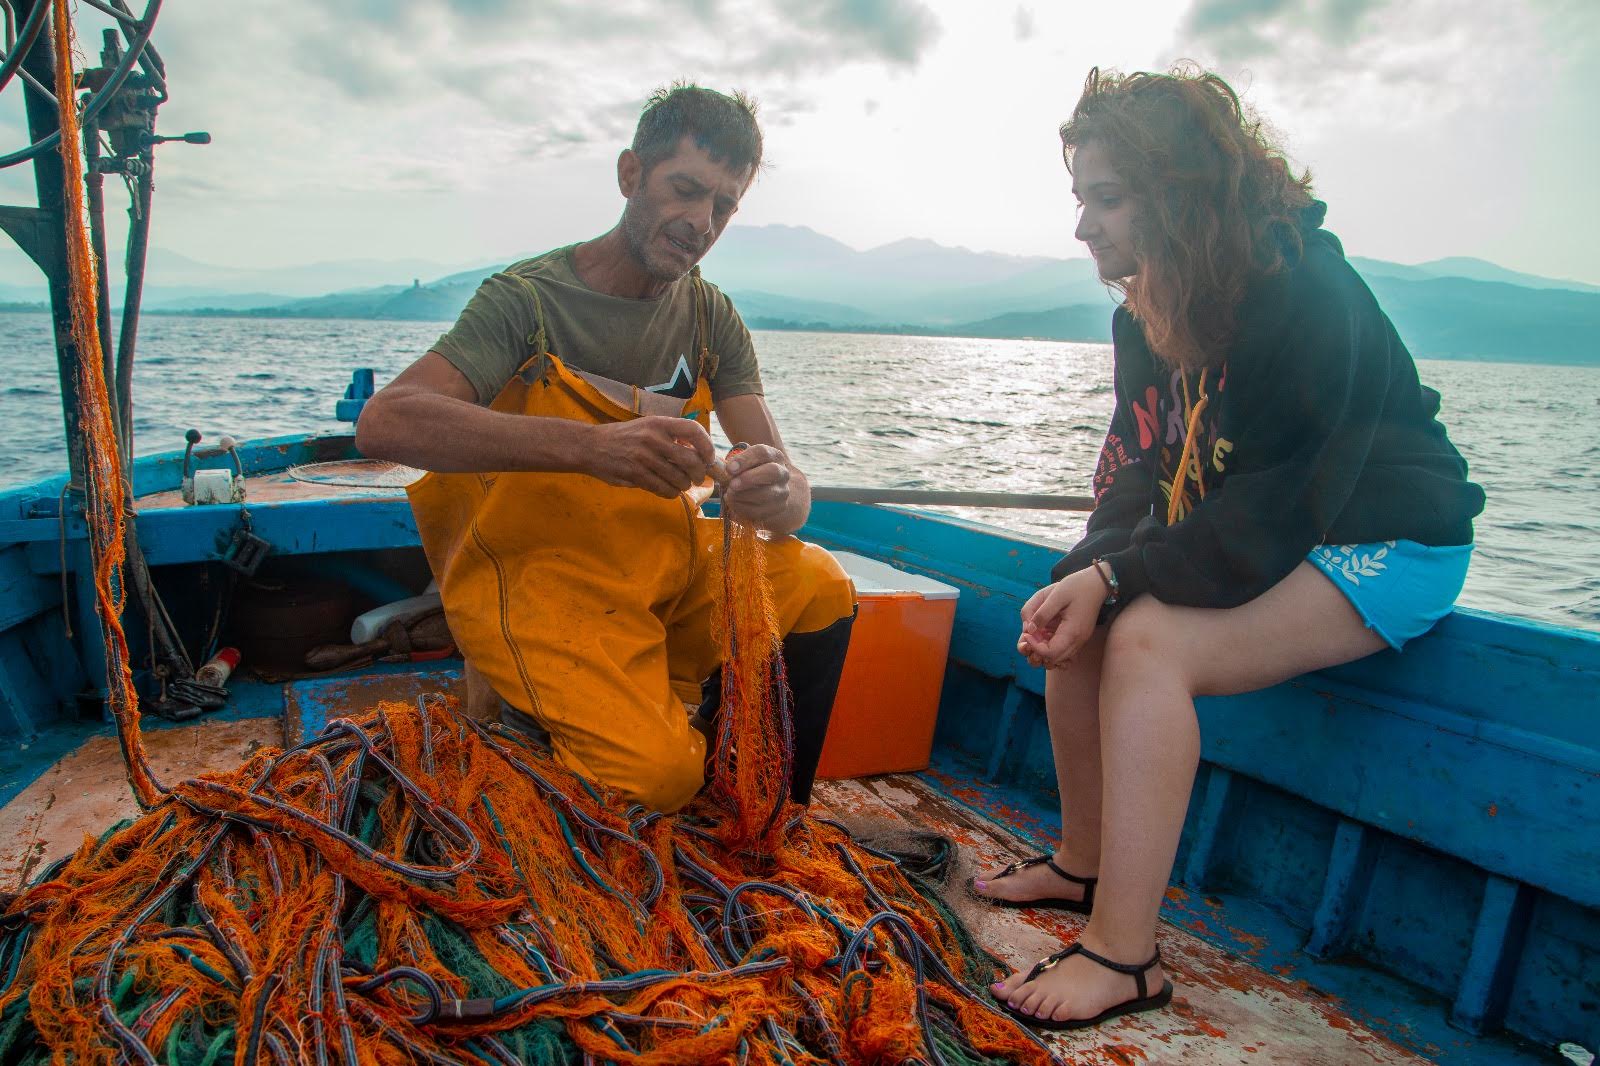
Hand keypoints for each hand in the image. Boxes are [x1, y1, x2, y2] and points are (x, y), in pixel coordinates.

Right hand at [586, 417, 713, 497]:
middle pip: (690, 460)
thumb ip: (670, 437)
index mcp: (659, 423)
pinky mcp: (635, 474)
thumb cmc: (625, 437)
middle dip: (699, 473)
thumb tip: (700, 454)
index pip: (693, 430)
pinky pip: (663, 489)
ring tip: (681, 484)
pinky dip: (671, 493)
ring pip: (679, 479)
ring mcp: (643, 457)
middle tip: (698, 478)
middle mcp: (653, 438)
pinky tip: (669, 490)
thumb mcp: (647, 426)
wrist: (591, 446)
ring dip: (684, 486)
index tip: (709, 457)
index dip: (707, 446)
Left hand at [721, 444, 791, 528]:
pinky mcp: (779, 508)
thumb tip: (718, 467)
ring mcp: (783, 491)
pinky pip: (760, 511)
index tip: (729, 468)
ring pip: (766, 494)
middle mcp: (782, 472)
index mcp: (774, 456)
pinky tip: (734, 503)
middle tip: (732, 484)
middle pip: (771, 471)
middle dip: (749, 478)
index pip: (762, 452)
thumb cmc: (751, 474)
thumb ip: (734, 464)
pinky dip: (743, 508)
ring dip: (743, 495)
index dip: (744, 460)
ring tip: (729, 494)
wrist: (770, 492)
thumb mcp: (745, 464)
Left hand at [1016, 568, 1105, 668]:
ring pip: (1057, 659)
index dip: (1034, 646)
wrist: (1098, 583)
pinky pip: (1064, 652)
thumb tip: (1029, 629)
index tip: (1027, 632)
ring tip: (1035, 636)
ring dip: (1042, 652)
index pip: (1049, 653)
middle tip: (1029, 635)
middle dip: (1036, 651)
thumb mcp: (1056, 594)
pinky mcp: (1078, 637)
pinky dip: (1051, 650)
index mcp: (1072, 632)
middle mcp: (1077, 641)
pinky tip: (1045, 637)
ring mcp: (1079, 641)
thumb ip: (1041, 613)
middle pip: (1052, 660)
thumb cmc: (1077, 586)